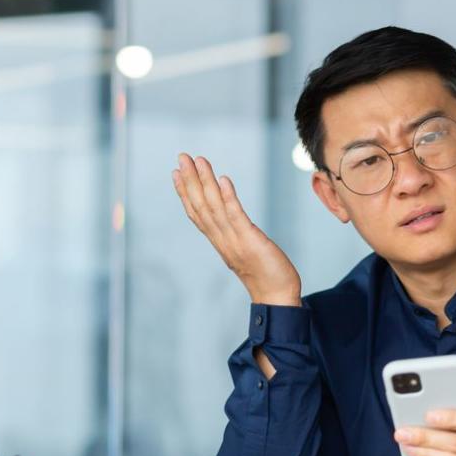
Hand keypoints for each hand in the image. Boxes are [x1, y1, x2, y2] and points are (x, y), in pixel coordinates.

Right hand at [171, 153, 301, 305]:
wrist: (278, 299)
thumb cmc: (267, 276)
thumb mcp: (246, 252)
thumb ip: (236, 236)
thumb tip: (235, 222)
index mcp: (220, 242)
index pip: (197, 214)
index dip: (185, 192)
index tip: (177, 172)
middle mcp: (222, 240)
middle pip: (200, 206)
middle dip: (190, 180)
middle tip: (182, 156)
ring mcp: (234, 241)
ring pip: (214, 207)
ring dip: (205, 182)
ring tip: (199, 160)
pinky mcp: (250, 241)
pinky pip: (236, 216)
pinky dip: (228, 197)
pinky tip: (222, 179)